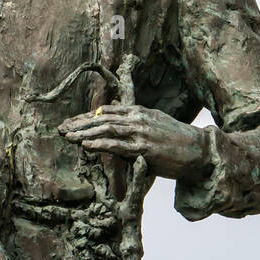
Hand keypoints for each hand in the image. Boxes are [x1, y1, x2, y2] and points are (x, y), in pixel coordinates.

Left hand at [60, 104, 209, 181]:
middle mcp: (138, 118)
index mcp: (139, 111)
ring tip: (68, 137)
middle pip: (101, 118)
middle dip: (79, 124)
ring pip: (106, 129)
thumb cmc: (176, 139)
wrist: (198, 150)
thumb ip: (133, 117)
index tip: (70, 122)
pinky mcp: (144, 148)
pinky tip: (85, 145)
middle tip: (61, 129)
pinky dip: (99, 143)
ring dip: (84, 133)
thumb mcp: (154, 122)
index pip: (106, 111)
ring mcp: (141, 132)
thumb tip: (111, 109)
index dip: (85, 117)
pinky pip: (117, 145)